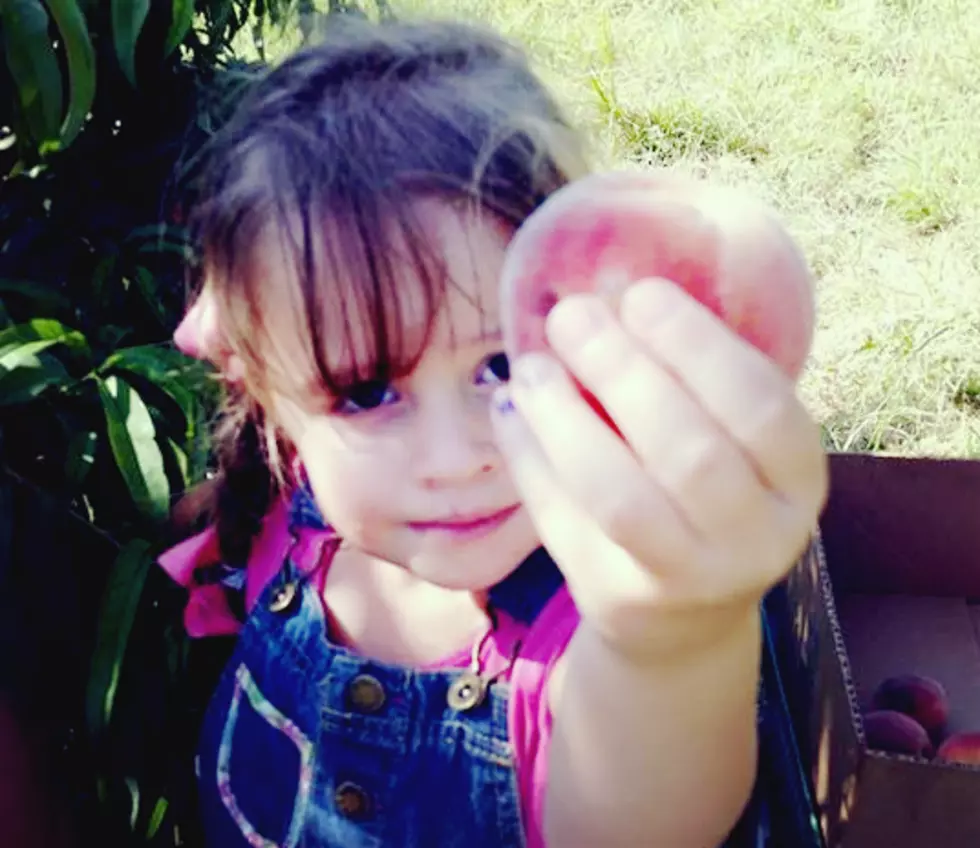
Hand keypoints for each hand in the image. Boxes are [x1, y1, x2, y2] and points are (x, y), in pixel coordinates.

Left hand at [492, 277, 827, 658]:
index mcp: (796, 482)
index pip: (760, 409)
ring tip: (529, 367)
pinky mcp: (617, 598)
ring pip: (618, 497)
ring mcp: (686, 581)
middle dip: (620, 370)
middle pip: (688, 452)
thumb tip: (609, 293)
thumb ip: (693, 381)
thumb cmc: (706, 498)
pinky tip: (510, 411)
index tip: (640, 294)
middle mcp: (755, 539)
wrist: (684, 616)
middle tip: (570, 315)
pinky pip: (563, 523)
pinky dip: (529, 458)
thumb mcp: (728, 441)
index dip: (697, 346)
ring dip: (563, 418)